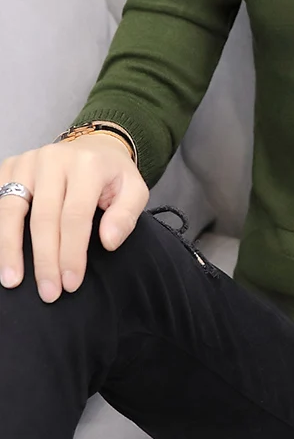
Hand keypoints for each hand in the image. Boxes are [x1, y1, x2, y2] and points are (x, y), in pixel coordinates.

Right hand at [0, 134, 148, 302]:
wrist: (94, 146)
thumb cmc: (113, 174)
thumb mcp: (134, 190)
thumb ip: (125, 215)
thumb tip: (108, 242)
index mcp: (87, 165)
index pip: (75, 216)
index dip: (72, 252)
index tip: (71, 282)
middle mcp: (53, 159)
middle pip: (43, 218)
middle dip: (45, 259)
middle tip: (49, 291)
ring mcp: (27, 161)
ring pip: (10, 210)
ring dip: (10, 249)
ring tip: (12, 280)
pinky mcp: (9, 167)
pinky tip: (1, 255)